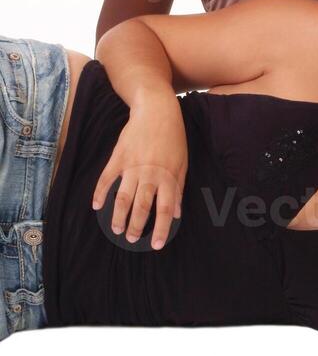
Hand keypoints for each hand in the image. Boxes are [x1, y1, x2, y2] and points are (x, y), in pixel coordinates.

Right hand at [92, 92, 187, 249]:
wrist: (156, 110)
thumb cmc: (173, 137)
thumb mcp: (182, 162)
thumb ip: (178, 188)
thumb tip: (177, 213)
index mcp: (168, 176)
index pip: (164, 209)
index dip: (160, 229)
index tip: (155, 245)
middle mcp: (150, 174)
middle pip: (141, 207)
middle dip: (135, 226)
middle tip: (130, 238)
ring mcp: (132, 166)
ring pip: (122, 198)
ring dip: (117, 216)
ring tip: (115, 229)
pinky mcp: (118, 157)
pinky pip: (106, 179)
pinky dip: (99, 193)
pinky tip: (96, 206)